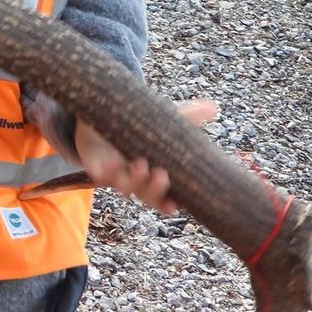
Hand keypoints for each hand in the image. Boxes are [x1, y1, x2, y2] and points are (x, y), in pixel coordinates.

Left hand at [75, 99, 217, 213]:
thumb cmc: (139, 125)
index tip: (175, 205)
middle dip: (155, 190)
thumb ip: (188, 115)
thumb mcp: (164, 120)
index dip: (169, 203)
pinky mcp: (98, 167)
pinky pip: (102, 176)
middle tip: (162, 175)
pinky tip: (110, 163)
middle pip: (147, 196)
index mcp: (156, 174)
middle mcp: (138, 179)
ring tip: (141, 164)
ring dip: (134, 180)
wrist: (102, 116)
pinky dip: (107, 172)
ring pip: (126, 187)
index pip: (165, 197)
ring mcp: (117, 174)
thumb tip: (213, 107)